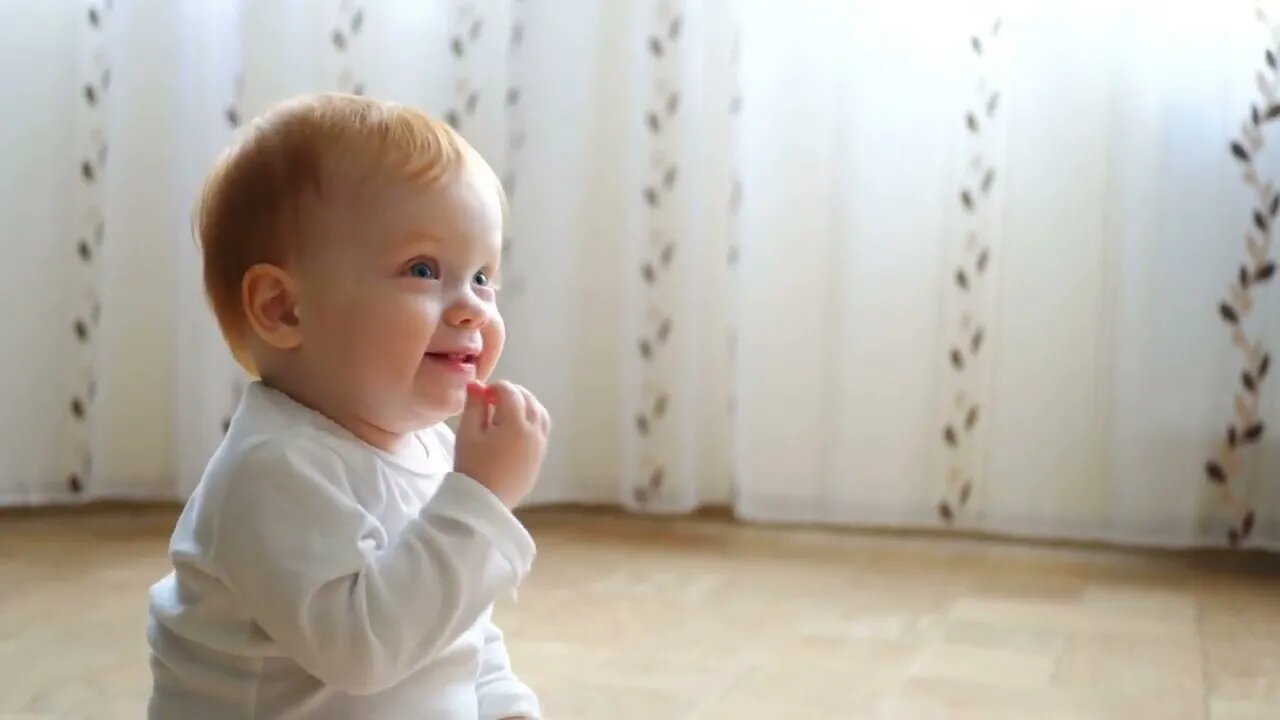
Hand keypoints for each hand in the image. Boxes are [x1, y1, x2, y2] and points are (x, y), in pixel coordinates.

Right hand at [454, 381, 549, 508]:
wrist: (484, 503)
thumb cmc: (471, 467)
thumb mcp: (468, 434)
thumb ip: (474, 406)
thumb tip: (477, 384)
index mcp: (516, 424)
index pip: (510, 391)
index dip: (494, 388)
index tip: (481, 396)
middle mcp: (534, 432)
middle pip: (528, 399)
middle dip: (511, 394)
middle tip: (491, 401)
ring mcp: (540, 445)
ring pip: (540, 413)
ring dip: (525, 405)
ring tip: (506, 412)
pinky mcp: (540, 457)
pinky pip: (542, 430)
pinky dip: (532, 420)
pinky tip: (515, 429)